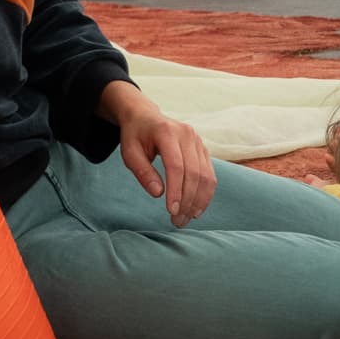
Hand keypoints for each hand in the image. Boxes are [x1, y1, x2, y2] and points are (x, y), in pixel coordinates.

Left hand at [103, 87, 214, 225]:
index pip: (176, 166)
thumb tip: (158, 193)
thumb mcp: (129, 152)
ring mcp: (198, 141)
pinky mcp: (203, 149)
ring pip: (206, 176)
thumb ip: (142, 172)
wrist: (146, 116)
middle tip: (177, 222)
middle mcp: (187, 135)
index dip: (176, 190)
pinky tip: (196, 209)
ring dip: (198, 201)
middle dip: (187, 201)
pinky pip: (210, 175)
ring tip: (186, 219)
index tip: (171, 211)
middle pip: (194, 173)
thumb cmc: (135, 136)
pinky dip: (205, 194)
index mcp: (166, 132)